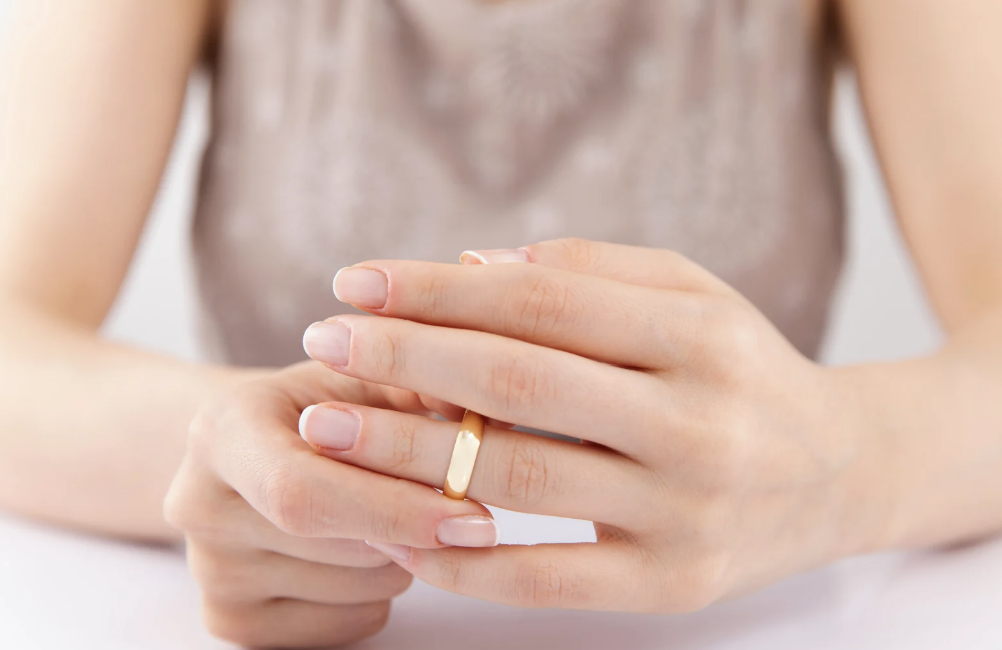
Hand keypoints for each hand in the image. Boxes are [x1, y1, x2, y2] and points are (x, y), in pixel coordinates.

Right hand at [164, 362, 499, 647]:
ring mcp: (212, 573)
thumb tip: (482, 414)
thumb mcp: (363, 375)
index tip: (472, 518)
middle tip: (448, 501)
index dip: (394, 509)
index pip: (303, 493)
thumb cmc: (322, 406)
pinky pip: (349, 623)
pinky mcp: (232, 621)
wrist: (250, 448)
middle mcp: (199, 505)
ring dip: (404, 557)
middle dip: (416, 528)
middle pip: (344, 548)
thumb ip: (419, 385)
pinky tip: (359, 545)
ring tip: (384, 508)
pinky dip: (379, 592)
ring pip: (359, 589)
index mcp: (224, 430)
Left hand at [299, 238, 881, 612]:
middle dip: (406, 358)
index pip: (543, 302)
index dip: (437, 289)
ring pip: (520, 479)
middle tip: (322, 340)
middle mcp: (698, 425)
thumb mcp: (693, 295)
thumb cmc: (742, 370)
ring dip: (406, 450)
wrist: (840, 474)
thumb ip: (592, 271)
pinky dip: (459, 555)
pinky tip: (391, 524)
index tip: (356, 280)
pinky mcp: (670, 586)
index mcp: (700, 338)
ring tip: (328, 423)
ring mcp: (684, 513)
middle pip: (520, 383)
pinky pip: (543, 578)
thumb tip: (470, 265)